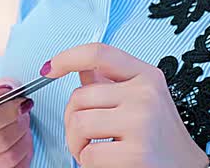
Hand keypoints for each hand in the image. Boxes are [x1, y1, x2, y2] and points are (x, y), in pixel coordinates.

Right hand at [0, 80, 35, 167]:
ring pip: (6, 160)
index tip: (22, 104)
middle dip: (19, 127)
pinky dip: (23, 157)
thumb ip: (4, 87)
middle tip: (24, 116)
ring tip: (23, 130)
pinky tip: (19, 145)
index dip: (5, 115)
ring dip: (23, 142)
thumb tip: (6, 91)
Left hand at [44, 43, 209, 167]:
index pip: (99, 53)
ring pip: (79, 123)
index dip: (67, 57)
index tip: (49, 68)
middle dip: (73, 121)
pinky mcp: (137, 152)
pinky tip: (107, 163)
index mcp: (147, 75)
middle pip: (79, 96)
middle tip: (87, 137)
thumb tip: (79, 67)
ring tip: (95, 151)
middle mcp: (146, 93)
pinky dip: (88, 163)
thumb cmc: (161, 138)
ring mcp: (142, 121)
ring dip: (78, 144)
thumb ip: (111, 83)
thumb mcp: (142, 100)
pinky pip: (88, 153)